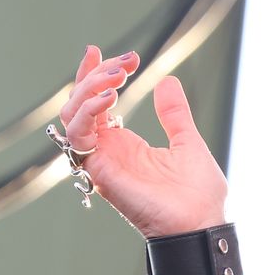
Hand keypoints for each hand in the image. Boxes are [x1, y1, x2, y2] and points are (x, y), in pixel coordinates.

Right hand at [59, 46, 229, 237]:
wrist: (202, 223)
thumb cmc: (198, 193)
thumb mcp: (187, 142)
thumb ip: (173, 114)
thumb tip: (167, 81)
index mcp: (125, 144)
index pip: (96, 103)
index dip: (95, 75)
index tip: (108, 51)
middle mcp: (108, 151)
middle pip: (79, 104)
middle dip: (95, 75)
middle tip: (124, 63)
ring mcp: (102, 161)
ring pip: (72, 116)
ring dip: (89, 89)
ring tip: (118, 77)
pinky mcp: (100, 171)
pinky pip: (79, 137)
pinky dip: (89, 112)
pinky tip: (111, 98)